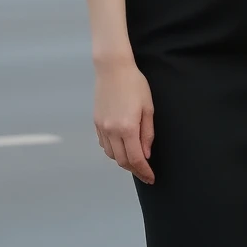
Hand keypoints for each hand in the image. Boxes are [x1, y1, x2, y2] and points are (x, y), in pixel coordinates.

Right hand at [94, 57, 154, 182]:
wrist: (113, 69)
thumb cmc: (135, 85)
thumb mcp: (148, 108)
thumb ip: (147, 133)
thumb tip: (146, 154)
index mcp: (127, 128)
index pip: (136, 159)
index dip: (144, 171)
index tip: (151, 178)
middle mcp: (112, 131)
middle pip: (121, 161)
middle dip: (134, 169)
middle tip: (145, 173)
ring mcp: (102, 127)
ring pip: (111, 154)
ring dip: (123, 160)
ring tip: (134, 160)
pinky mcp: (96, 122)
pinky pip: (104, 144)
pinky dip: (113, 150)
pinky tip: (121, 147)